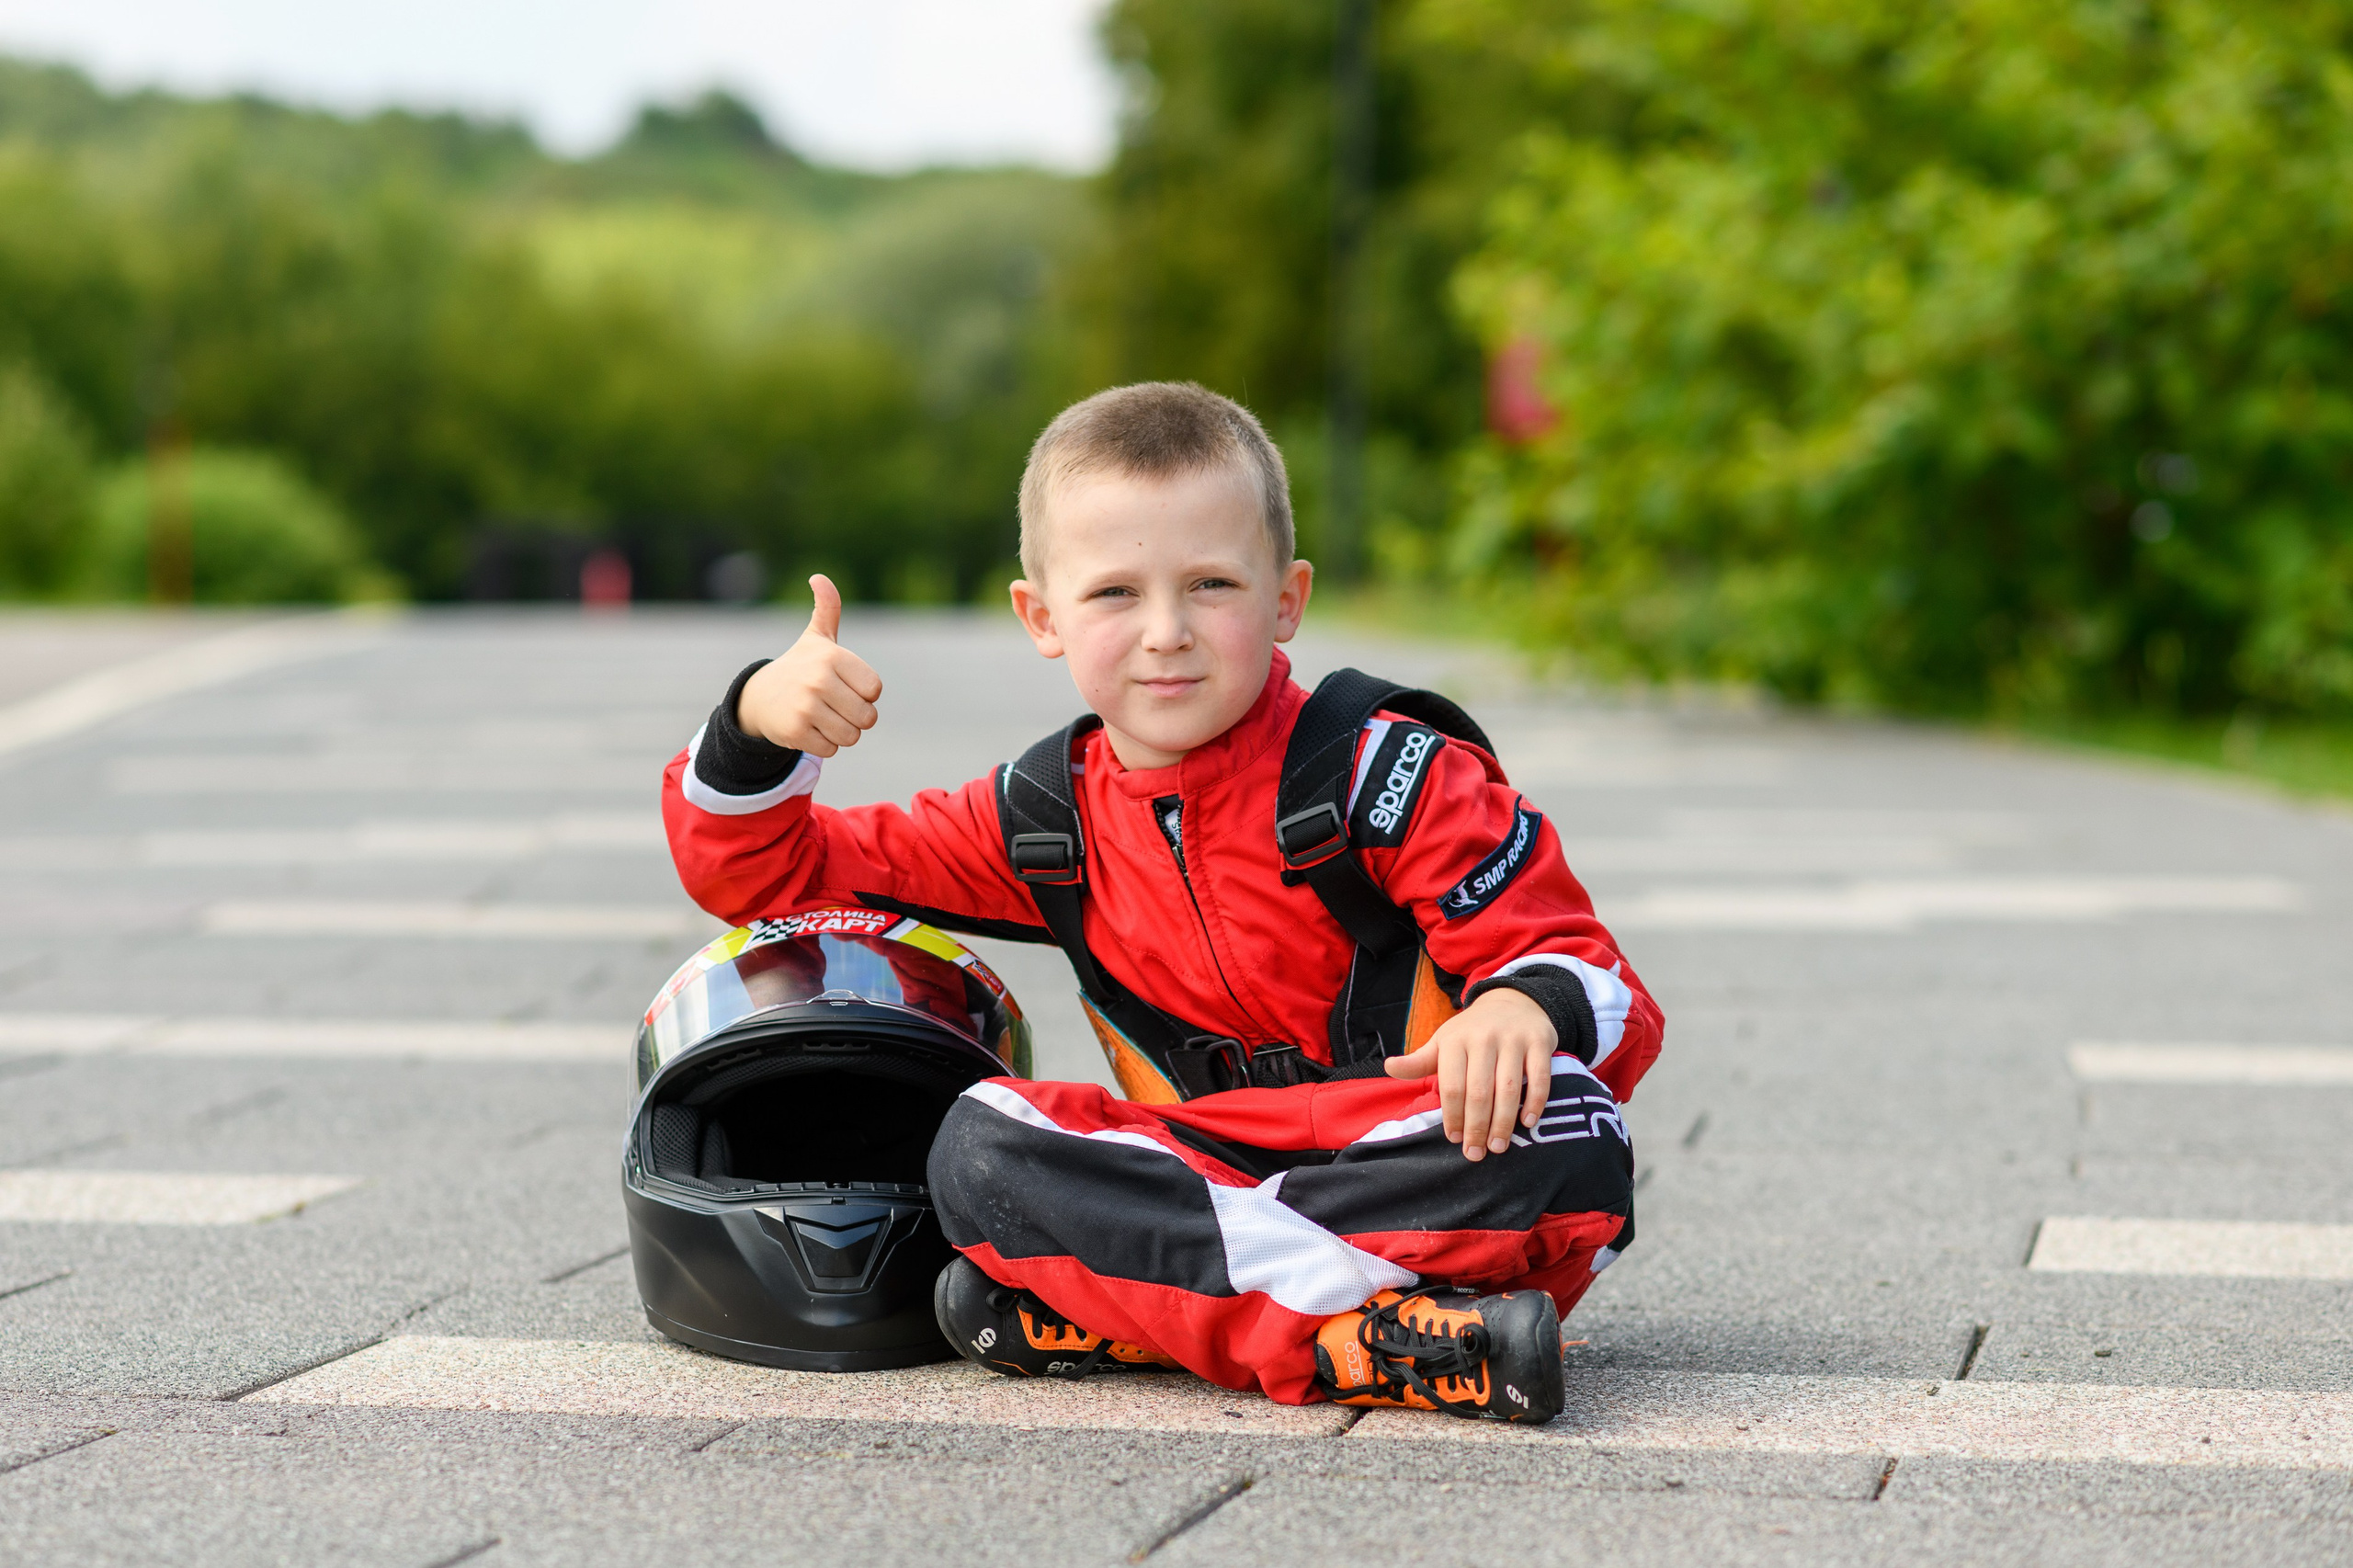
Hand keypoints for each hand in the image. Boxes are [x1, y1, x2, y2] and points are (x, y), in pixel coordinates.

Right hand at [735, 574, 883, 756]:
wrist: (759, 696)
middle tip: (836, 707)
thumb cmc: (801, 666)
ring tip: (823, 718)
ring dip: (842, 733)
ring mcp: (805, 706)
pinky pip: (831, 749)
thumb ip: (828, 607)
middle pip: (867, 717)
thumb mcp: (817, 637)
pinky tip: (809, 729)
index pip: (874, 690)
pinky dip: (825, 744)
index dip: (864, 694)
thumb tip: (818, 577)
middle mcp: (818, 680)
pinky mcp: (795, 732)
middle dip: (856, 718)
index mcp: (831, 657)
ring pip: (851, 736)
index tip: (846, 686)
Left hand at [1383, 987, 1555, 1161]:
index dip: (1453, 1116)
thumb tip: (1388, 1067)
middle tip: (1476, 1153)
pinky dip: (1535, 1102)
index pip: (1452, 1086)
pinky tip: (1528, 1122)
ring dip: (1503, 1122)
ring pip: (1509, 1088)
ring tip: (1498, 1146)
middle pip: (1480, 1091)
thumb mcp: (1443, 1042)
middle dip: (1476, 1127)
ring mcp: (1513, 1039)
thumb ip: (1419, 1061)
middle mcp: (1484, 1038)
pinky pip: (1540, 1077)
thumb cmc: (1472, 1032)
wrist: (1512, 1001)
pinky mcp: (1540, 1041)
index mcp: (1455, 1041)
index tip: (1454, 1140)